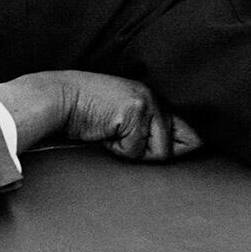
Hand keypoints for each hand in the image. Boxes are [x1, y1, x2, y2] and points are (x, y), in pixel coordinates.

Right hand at [59, 72, 202, 162]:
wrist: (60, 99)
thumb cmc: (87, 115)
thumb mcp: (124, 122)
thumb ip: (151, 133)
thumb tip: (183, 151)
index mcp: (156, 99)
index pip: (191, 131)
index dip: (189, 147)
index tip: (179, 152)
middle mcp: (156, 98)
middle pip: (177, 147)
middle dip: (153, 153)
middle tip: (123, 138)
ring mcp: (148, 102)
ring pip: (159, 152)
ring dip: (133, 152)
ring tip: (112, 133)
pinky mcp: (136, 111)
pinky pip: (136, 150)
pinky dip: (118, 149)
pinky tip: (104, 131)